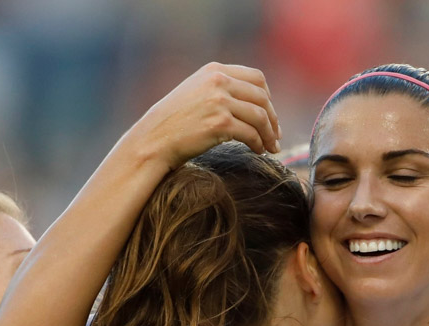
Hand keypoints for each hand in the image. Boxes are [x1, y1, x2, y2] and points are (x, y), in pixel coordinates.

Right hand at [129, 62, 281, 170]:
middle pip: (262, 97)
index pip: (256, 78)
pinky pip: (251, 134)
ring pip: (260, 116)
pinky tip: (259, 151)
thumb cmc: (174, 123)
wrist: (154, 140)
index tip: (270, 114)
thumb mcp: (196, 93)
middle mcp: (218, 81)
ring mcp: (219, 101)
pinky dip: (259, 144)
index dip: (268, 98)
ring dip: (269, 134)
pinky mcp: (220, 123)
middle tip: (275, 135)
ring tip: (270, 146)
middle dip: (272, 118)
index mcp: (214, 71)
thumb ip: (220, 89)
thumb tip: (252, 101)